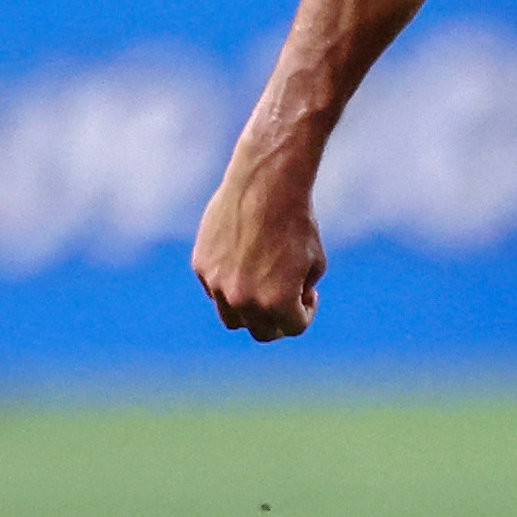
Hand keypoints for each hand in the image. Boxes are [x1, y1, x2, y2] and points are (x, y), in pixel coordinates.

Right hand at [193, 155, 325, 341]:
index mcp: (277, 302)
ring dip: (250, 311)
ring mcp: (217, 285)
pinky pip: (215, 291)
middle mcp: (243, 299)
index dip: (306, 313)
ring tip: (264, 288)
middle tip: (286, 301)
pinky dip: (231, 285)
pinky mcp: (201, 266)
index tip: (308, 294)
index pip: (293, 328)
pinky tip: (246, 262)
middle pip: (260, 331)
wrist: (266, 185)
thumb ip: (300, 293)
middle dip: (278, 320)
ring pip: (232, 318)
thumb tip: (285, 309)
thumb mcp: (315, 263)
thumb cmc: (298, 223)